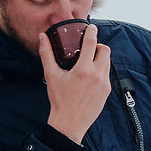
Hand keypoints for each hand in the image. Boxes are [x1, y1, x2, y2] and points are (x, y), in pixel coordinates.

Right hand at [38, 22, 110, 142]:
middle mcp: (97, 75)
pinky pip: (107, 74)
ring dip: (100, 58)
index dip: (92, 32)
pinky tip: (90, 75)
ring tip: (88, 61)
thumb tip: (43, 37)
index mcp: (83, 70)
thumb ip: (47, 54)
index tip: (91, 27)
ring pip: (107, 62)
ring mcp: (104, 84)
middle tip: (88, 48)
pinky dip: (100, 70)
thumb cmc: (59, 100)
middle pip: (105, 50)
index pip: (92, 43)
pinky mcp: (107, 91)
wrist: (69, 123)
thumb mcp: (51, 75)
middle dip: (98, 45)